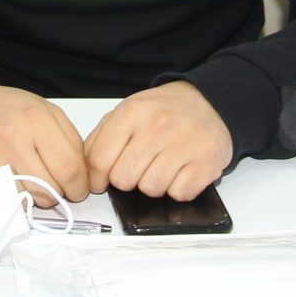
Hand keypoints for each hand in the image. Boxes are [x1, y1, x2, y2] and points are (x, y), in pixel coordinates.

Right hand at [0, 81, 88, 203]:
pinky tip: (9, 183)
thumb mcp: (43, 109)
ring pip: (28, 200)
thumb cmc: (3, 109)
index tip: (77, 189)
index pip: (70, 168)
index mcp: (34, 119)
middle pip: (50, 189)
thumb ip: (69, 139)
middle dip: (57, 193)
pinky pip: (3, 202)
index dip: (79, 186)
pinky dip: (11, 199)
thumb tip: (83, 175)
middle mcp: (11, 138)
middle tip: (53, 185)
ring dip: (34, 197)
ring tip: (28, 180)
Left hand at [82, 81, 233, 200]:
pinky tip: (180, 170)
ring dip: (153, 184)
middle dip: (128, 179)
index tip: (101, 182)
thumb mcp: (126, 113)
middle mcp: (158, 127)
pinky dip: (178, 188)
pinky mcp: (206, 162)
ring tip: (161, 166)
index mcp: (132, 113)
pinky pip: (179, 193)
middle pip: (124, 179)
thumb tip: (88, 172)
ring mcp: (184, 145)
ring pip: (151, 189)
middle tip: (139, 167)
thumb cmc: (163, 112)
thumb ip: (101, 139)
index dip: (96, 179)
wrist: (208, 103)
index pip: (99, 160)